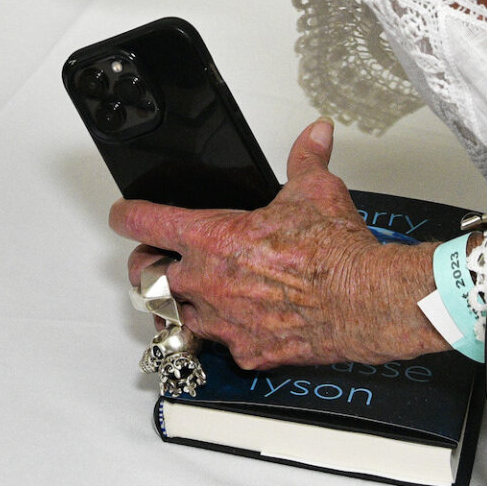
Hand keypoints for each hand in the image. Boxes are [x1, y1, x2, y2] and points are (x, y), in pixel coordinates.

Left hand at [112, 121, 442, 368]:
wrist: (364, 300)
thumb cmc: (335, 252)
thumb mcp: (314, 190)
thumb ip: (305, 158)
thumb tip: (314, 135)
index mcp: (213, 236)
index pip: (146, 221)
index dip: (127, 215)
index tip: (122, 214)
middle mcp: (209, 280)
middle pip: (147, 275)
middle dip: (145, 265)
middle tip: (153, 258)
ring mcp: (225, 320)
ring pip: (176, 314)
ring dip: (179, 303)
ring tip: (189, 293)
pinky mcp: (248, 350)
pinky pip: (221, 344)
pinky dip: (224, 334)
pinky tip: (235, 324)